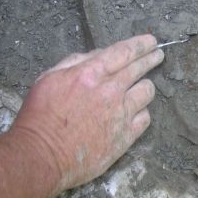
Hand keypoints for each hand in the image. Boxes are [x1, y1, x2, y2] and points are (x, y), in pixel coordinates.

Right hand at [10, 35, 163, 191]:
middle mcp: (111, 90)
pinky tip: (136, 112)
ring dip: (145, 86)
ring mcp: (121, 114)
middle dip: (151, 58)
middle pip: (140, 68)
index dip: (141, 44)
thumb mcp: (50, 78)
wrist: (43, 156)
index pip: (124, 51)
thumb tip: (99, 55)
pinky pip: (145, 118)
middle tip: (157, 55)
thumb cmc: (40, 116)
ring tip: (141, 87)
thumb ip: (76, 62)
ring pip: (147, 91)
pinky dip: (141, 113)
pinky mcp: (126, 136)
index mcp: (91, 73)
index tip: (151, 41)